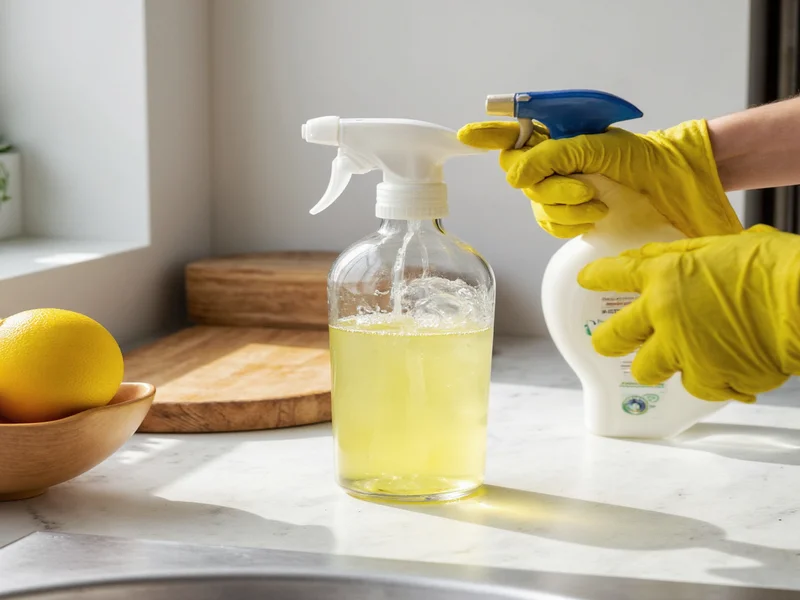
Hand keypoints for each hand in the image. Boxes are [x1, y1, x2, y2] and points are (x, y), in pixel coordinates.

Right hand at [457, 119, 741, 238]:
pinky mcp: (568, 217)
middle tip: (583, 186)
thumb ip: (552, 155)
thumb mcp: (596, 147)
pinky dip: (570, 223)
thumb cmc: (639, 159)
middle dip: (549, 185)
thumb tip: (515, 176)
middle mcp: (550, 163)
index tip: (466, 136)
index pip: (510, 133)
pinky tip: (592, 217)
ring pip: (536, 204)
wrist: (672, 187)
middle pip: (518, 176)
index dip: (487, 135)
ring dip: (566, 207)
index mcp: (554, 137)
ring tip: (597, 202)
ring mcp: (557, 191)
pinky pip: (550, 225)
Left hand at [578, 225, 799, 402]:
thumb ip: (681, 257)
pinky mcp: (710, 380)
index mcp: (665, 276)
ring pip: (647, 370)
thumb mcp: (722, 246)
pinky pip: (696, 388)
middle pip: (612, 338)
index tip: (586, 280)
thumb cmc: (776, 267)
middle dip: (606, 341)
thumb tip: (654, 257)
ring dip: (659, 365)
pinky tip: (725, 368)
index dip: (595, 277)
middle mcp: (664, 315)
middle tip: (610, 341)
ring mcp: (684, 351)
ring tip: (679, 357)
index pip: (613, 274)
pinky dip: (709, 380)